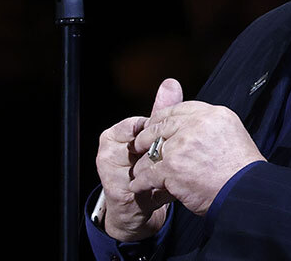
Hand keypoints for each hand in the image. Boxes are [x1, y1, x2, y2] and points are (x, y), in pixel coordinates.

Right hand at [95, 79, 182, 241]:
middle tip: (182, 155)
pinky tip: (171, 186)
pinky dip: (162, 185)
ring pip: (145, 164)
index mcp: (114, 134)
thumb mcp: (153, 137)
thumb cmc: (143, 167)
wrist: (133, 206)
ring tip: (177, 170)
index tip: (177, 137)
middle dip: (165, 151)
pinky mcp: (117, 190)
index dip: (162, 132)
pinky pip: (145, 182)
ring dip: (165, 168)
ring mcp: (110, 171)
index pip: (142, 125)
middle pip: (142, 144)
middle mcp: (108, 151)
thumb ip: (161, 110)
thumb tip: (171, 83)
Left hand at [129, 101, 265, 215]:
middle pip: (162, 125)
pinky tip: (139, 186)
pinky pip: (148, 172)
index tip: (154, 125)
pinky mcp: (173, 166)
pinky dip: (142, 182)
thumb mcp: (231, 135)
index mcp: (214, 114)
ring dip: (142, 161)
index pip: (179, 109)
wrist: (246, 193)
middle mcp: (197, 124)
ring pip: (151, 149)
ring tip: (138, 170)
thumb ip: (210, 127)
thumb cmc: (242, 171)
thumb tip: (191, 126)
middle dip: (146, 136)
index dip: (162, 118)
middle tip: (138, 146)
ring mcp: (183, 144)